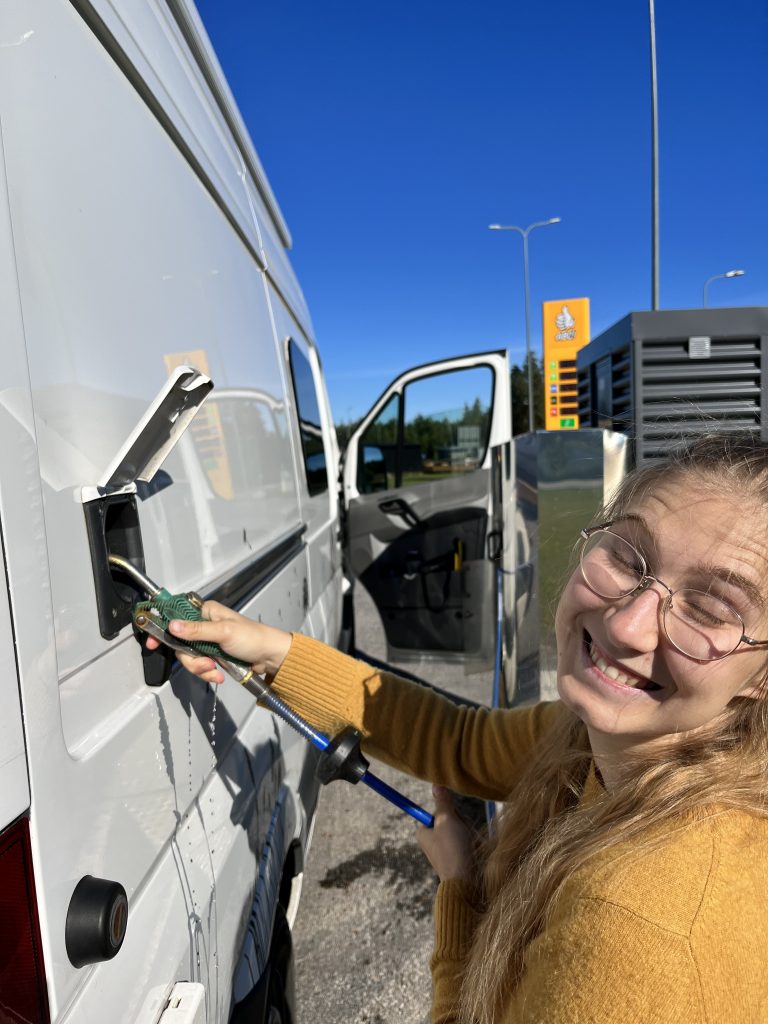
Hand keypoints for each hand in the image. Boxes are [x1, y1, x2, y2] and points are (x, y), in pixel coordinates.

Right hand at [143, 600, 291, 683]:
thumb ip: (197, 630)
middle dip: (190, 659)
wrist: (271, 657)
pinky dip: (207, 673)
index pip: (176, 615)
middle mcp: (204, 624)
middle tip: (204, 664)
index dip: (162, 627)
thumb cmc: (252, 638)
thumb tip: (173, 626)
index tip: (151, 641)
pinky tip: (219, 675)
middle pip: (180, 642)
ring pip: (189, 657)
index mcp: (206, 611)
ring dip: (200, 668)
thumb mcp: (224, 632)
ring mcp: (207, 641)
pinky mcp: (212, 656)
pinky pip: (199, 666)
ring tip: (215, 671)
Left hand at [416, 785, 476, 882]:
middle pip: (451, 820)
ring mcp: (445, 850)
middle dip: (462, 823)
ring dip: (469, 833)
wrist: (466, 882)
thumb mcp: (446, 820)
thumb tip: (435, 783)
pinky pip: (467, 842)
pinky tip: (474, 850)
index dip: (449, 813)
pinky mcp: (457, 858)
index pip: (438, 812)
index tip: (453, 821)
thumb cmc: (452, 849)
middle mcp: (432, 841)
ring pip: (462, 830)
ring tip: (470, 843)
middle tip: (463, 833)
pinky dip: (473, 844)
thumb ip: (442, 802)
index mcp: (423, 832)